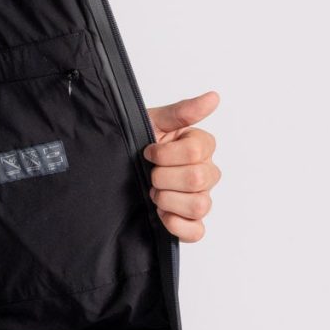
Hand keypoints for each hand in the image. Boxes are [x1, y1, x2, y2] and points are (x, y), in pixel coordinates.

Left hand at [142, 91, 220, 240]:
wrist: (116, 166)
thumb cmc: (136, 144)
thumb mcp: (153, 122)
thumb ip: (182, 112)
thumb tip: (213, 97)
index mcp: (200, 147)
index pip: (196, 151)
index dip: (166, 154)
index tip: (149, 152)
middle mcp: (205, 173)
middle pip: (198, 179)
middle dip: (164, 177)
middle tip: (150, 174)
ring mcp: (199, 199)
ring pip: (200, 205)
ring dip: (168, 199)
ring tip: (153, 193)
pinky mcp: (189, 223)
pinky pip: (197, 231)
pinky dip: (177, 224)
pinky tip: (161, 213)